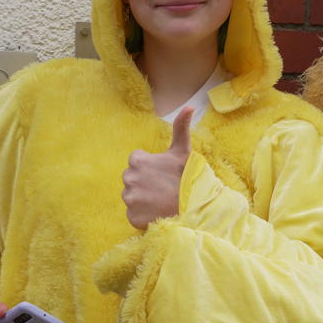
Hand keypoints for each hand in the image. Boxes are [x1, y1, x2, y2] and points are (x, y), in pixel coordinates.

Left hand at [122, 106, 192, 229]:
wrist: (193, 207)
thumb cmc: (187, 176)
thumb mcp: (182, 150)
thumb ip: (180, 127)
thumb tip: (189, 106)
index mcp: (137, 160)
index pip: (136, 162)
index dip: (150, 168)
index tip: (162, 174)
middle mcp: (129, 178)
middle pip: (132, 180)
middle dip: (144, 183)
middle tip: (162, 188)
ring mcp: (129, 199)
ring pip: (133, 197)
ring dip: (143, 199)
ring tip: (161, 200)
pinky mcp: (132, 217)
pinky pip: (134, 214)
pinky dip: (143, 215)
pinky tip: (157, 212)